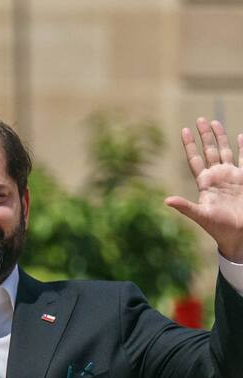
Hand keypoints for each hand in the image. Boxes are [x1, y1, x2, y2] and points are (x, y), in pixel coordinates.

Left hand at [165, 118, 242, 262]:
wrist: (238, 234)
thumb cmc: (218, 227)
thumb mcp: (200, 216)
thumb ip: (185, 207)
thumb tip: (166, 201)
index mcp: (205, 183)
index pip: (195, 159)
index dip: (189, 146)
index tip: (184, 130)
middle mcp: (217, 177)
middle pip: (209, 151)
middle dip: (205, 135)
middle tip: (200, 119)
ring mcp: (231, 176)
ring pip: (225, 151)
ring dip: (221, 137)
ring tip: (215, 122)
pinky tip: (241, 136)